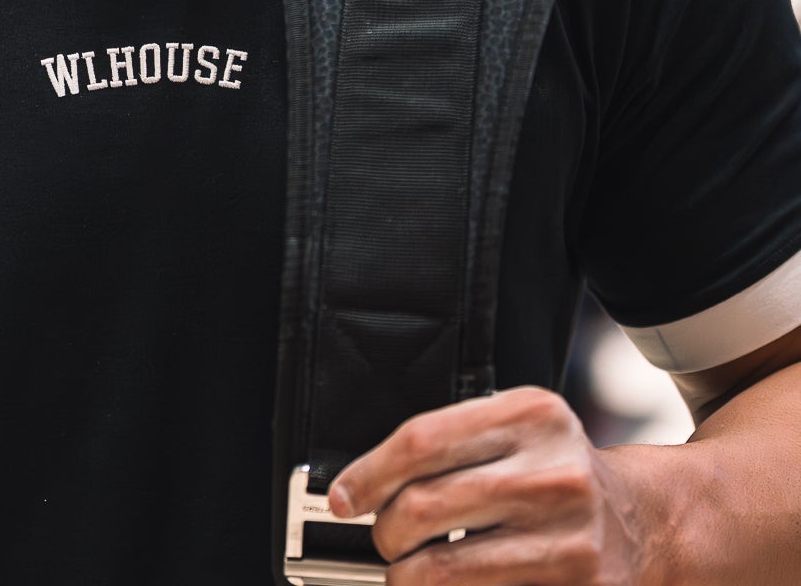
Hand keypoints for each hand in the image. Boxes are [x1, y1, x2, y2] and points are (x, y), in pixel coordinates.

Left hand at [328, 387, 654, 584]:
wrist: (643, 523)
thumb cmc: (557, 473)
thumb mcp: (517, 429)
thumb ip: (451, 443)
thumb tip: (361, 486)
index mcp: (531, 415)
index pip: (421, 441)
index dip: (368, 474)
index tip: (344, 498)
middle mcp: (554, 473)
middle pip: (424, 506)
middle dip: (385, 533)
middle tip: (384, 540)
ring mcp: (570, 539)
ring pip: (446, 569)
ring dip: (408, 579)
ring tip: (409, 573)